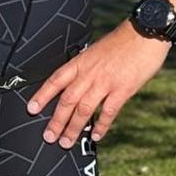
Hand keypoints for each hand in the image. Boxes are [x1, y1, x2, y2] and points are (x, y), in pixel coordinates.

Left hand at [26, 22, 171, 148]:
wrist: (144, 33)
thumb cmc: (121, 42)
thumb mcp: (96, 51)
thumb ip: (85, 68)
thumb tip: (76, 84)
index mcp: (80, 62)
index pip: (55, 80)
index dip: (42, 95)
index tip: (31, 109)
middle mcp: (89, 73)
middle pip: (67, 100)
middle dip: (56, 121)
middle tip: (48, 136)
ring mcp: (105, 82)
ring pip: (83, 109)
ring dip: (73, 128)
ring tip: (66, 142)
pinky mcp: (123, 90)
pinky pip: (108, 112)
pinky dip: (101, 126)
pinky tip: (95, 136)